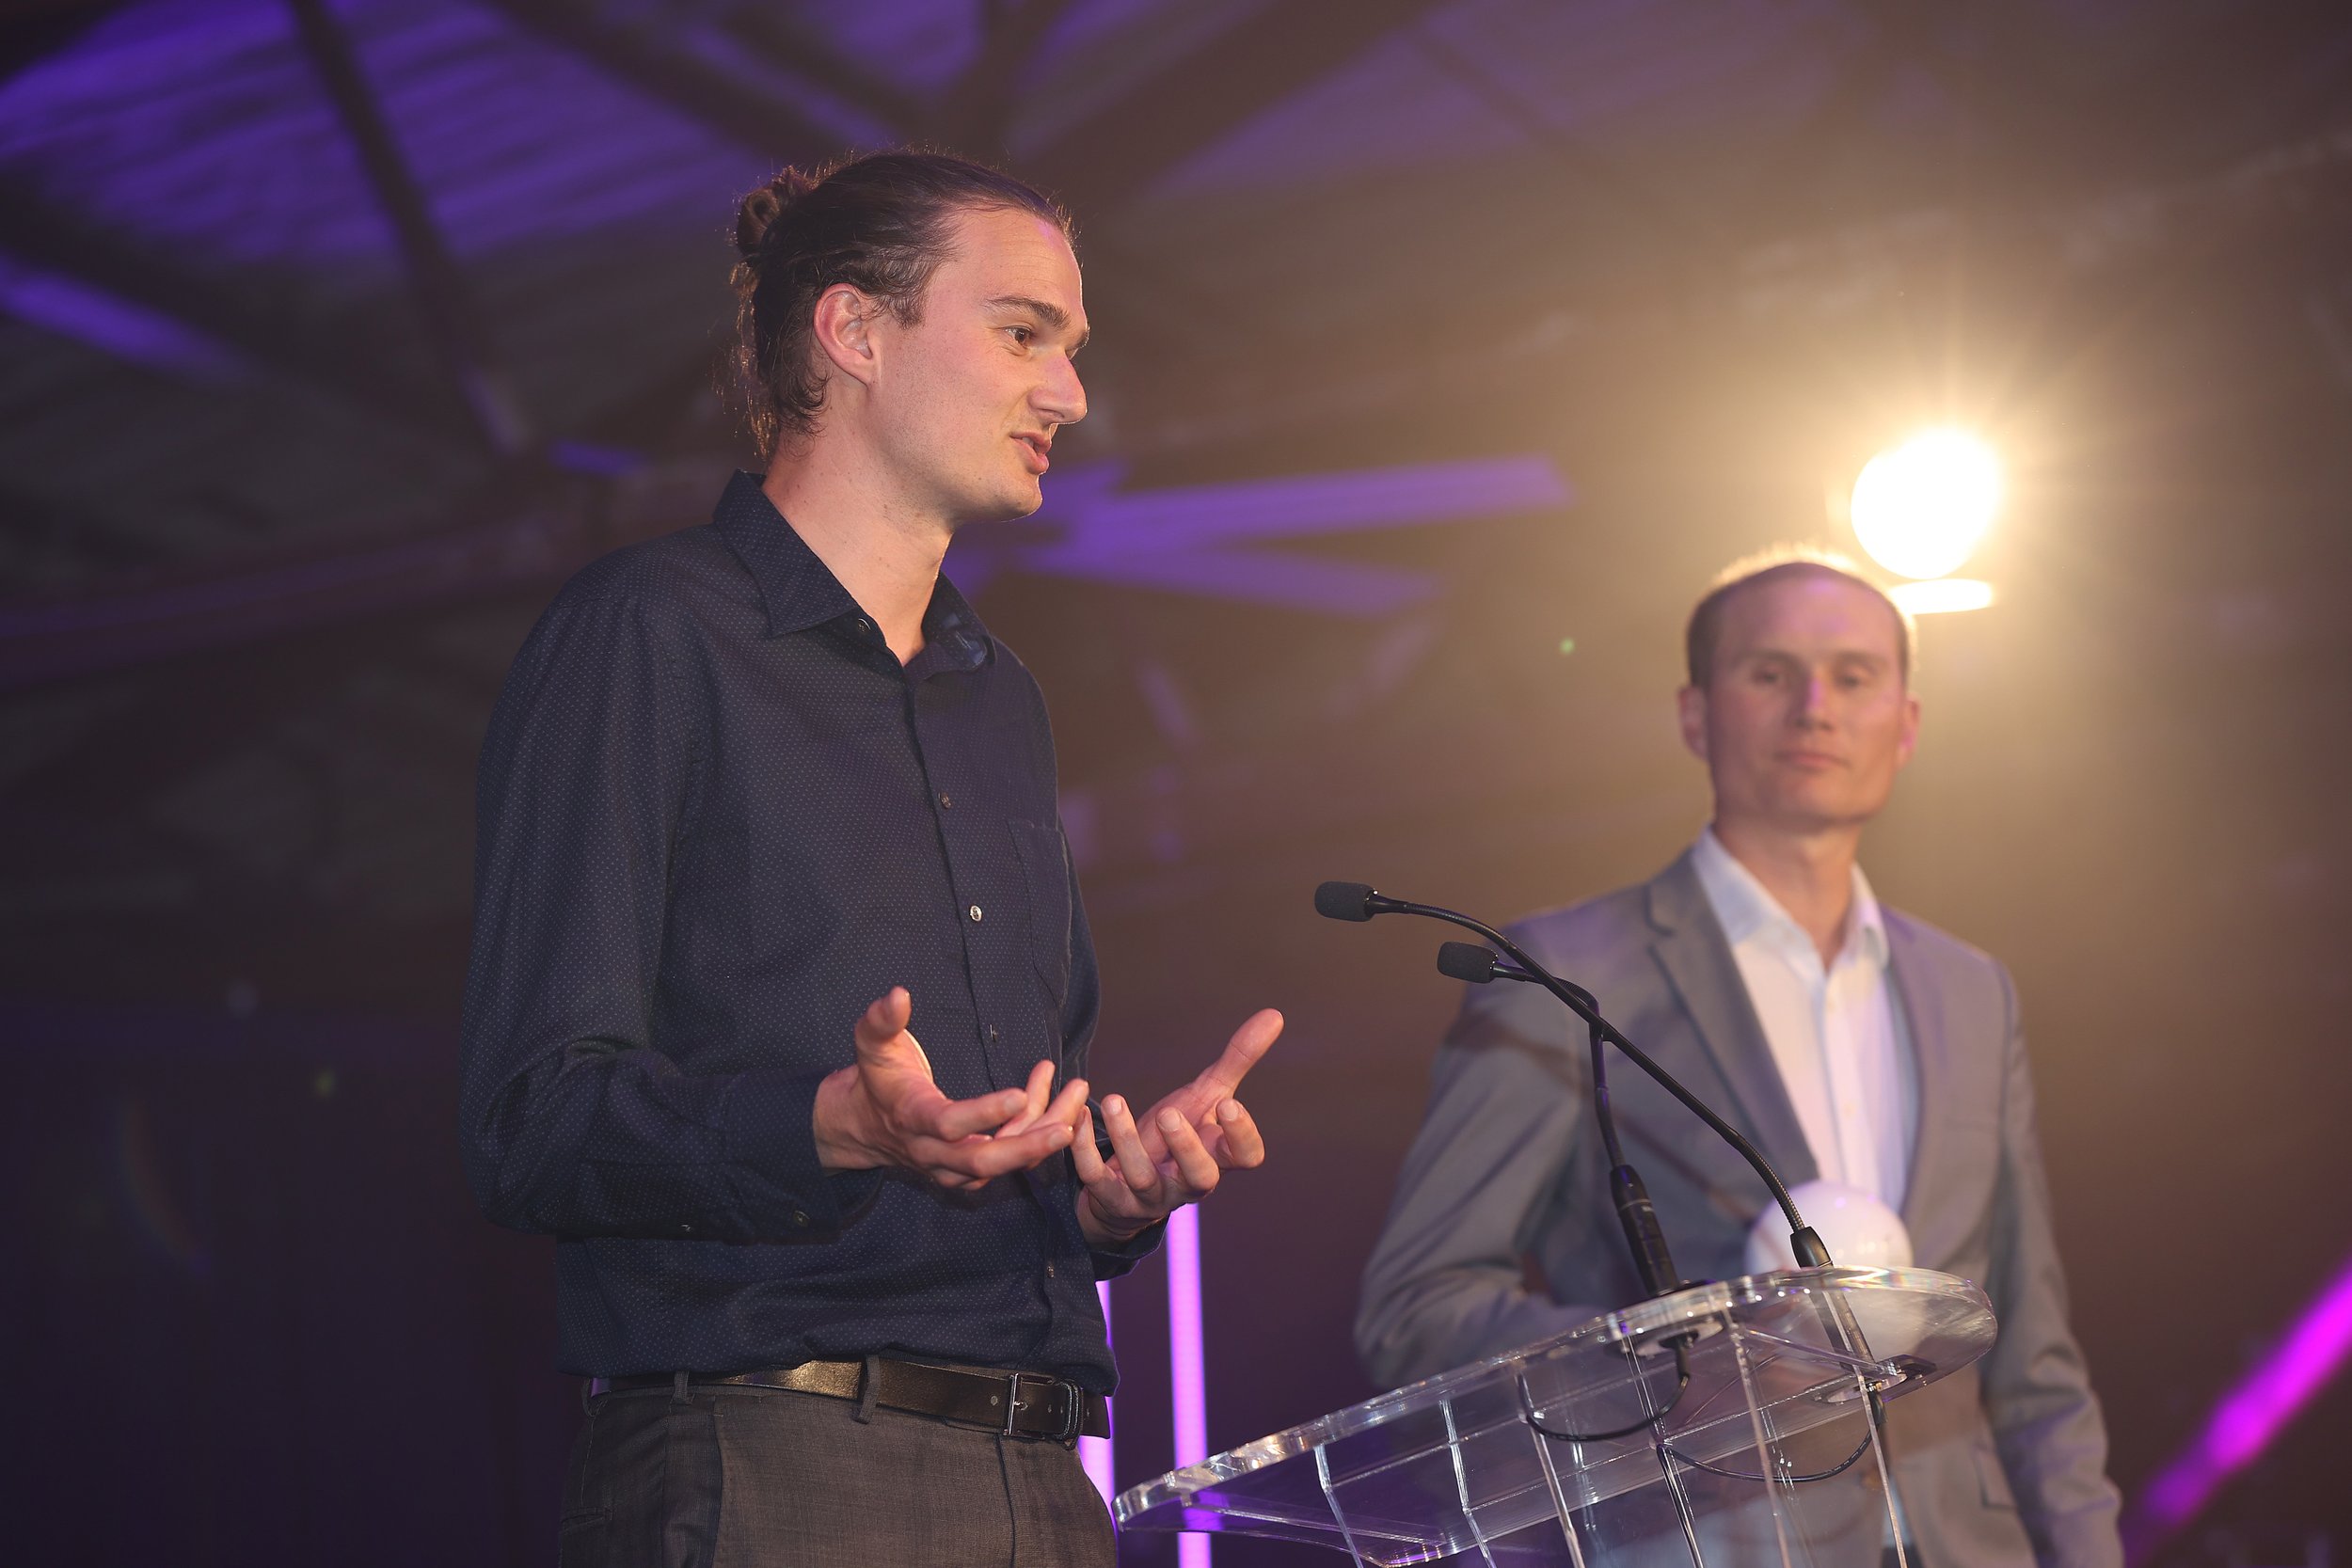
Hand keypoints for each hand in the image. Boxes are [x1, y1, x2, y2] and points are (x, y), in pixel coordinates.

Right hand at [813, 988, 1088, 1189]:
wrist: (862, 1124)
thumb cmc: (875, 1076)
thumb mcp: (870, 1044)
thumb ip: (882, 1020)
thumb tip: (898, 994)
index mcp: (912, 1117)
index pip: (949, 1123)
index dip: (984, 1113)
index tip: (1021, 1095)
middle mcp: (930, 1151)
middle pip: (981, 1161)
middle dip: (1026, 1146)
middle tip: (1067, 1126)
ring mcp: (949, 1168)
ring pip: (1001, 1164)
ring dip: (1041, 1138)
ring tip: (1077, 1102)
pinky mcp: (964, 1174)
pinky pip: (1005, 1164)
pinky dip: (1035, 1141)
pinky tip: (1062, 1111)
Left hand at [1074, 1008, 1279, 1243]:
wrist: (1128, 1187)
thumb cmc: (1176, 1136)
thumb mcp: (1206, 1096)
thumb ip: (1237, 1060)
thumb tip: (1275, 1014)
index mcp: (1217, 1156)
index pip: (1245, 1156)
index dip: (1242, 1136)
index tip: (1228, 1105)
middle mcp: (1188, 1182)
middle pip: (1199, 1178)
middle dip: (1186, 1148)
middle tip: (1169, 1114)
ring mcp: (1150, 1195)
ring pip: (1142, 1177)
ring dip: (1126, 1140)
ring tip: (1115, 1100)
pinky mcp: (1111, 1199)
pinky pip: (1097, 1180)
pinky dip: (1086, 1150)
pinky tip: (1078, 1117)